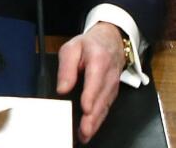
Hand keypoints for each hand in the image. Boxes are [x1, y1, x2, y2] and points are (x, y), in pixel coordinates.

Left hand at [56, 22, 126, 143]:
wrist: (112, 40)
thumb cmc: (90, 44)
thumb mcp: (72, 48)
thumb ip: (67, 68)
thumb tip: (62, 89)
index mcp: (98, 59)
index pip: (95, 79)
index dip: (91, 95)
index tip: (86, 108)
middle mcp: (109, 75)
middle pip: (102, 98)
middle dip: (93, 116)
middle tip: (85, 131)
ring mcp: (113, 85)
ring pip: (105, 106)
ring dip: (96, 122)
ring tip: (85, 135)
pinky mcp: (113, 93)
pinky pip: (106, 108)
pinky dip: (99, 120)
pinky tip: (90, 130)